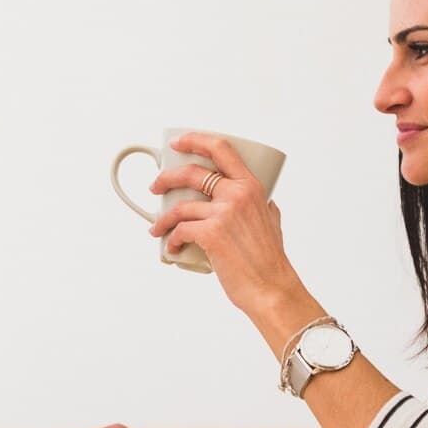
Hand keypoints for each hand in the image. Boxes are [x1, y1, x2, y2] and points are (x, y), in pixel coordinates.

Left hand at [149, 132, 299, 318]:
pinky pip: (181, 230)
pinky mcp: (211, 233)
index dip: (195, 140)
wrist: (271, 288)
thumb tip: (260, 201)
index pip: (221, 149)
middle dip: (167, 178)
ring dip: (162, 218)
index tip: (178, 143)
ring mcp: (223, 213)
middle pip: (192, 173)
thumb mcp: (271, 220)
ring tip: (157, 228)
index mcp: (251, 186)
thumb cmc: (270, 260)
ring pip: (180, 207)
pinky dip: (172, 240)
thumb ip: (262, 206)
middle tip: (156, 186)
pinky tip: (172, 248)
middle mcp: (237, 194)